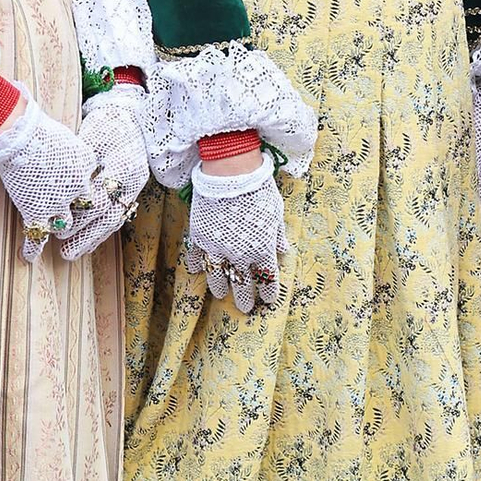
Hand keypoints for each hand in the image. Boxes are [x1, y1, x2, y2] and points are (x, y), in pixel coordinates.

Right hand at [0, 96, 101, 261]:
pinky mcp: (37, 212)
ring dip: (59, 227)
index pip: (92, 181)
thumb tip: (71, 158)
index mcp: (86, 163)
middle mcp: (78, 186)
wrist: (20, 135)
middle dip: (79, 212)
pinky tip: (28, 257)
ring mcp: (58, 202)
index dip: (84, 186)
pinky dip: (32, 249)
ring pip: (65, 224)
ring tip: (54, 232)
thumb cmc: (38, 127)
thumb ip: (71, 149)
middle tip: (73, 216)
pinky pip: (37, 236)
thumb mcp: (66, 136)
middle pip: (85, 207)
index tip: (79, 190)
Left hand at [58, 92, 150, 259]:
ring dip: (93, 238)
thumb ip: (78, 165)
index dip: (80, 216)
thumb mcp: (89, 138)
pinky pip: (118, 214)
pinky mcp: (133, 190)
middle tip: (65, 252)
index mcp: (122, 164)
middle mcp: (133, 180)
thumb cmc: (106, 122)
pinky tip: (88, 242)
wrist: (131, 114)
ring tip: (73, 253)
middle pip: (109, 215)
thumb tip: (58, 191)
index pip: (100, 199)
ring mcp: (136, 186)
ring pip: (115, 219)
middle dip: (86, 236)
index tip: (60, 227)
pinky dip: (102, 230)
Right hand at [184, 158, 286, 313]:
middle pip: (242, 285)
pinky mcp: (199, 237)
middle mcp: (240, 254)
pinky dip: (197, 266)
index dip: (268, 291)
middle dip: (245, 298)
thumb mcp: (276, 212)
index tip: (268, 298)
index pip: (267, 279)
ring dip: (220, 288)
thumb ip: (278, 235)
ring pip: (217, 277)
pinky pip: (197, 258)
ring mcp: (217, 247)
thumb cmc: (259, 188)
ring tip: (221, 294)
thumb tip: (284, 250)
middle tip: (245, 308)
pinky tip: (198, 271)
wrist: (230, 172)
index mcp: (263, 250)